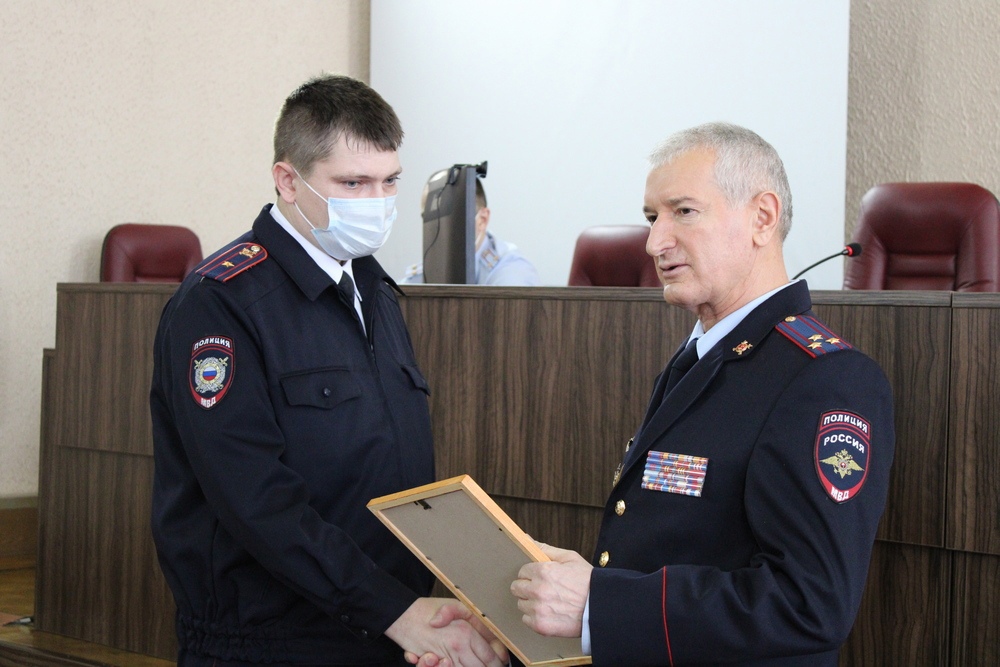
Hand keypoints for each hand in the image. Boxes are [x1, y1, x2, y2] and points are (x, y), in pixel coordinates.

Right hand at [387, 597, 506, 666]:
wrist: (403, 616)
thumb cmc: (429, 610)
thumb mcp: (456, 606)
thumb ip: (476, 619)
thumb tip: (494, 639)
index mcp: (466, 633)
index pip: (490, 656)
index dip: (498, 662)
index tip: (501, 662)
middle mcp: (457, 647)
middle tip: (494, 665)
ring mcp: (445, 658)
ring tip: (479, 663)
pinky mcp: (432, 663)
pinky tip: (453, 662)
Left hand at [510, 542, 592, 637]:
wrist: (601, 607)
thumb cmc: (587, 582)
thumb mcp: (570, 558)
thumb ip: (545, 549)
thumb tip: (527, 539)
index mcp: (543, 572)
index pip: (522, 571)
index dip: (531, 574)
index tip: (540, 578)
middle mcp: (537, 590)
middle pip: (516, 588)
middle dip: (527, 587)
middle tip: (542, 590)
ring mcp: (538, 609)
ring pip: (521, 604)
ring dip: (530, 603)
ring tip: (548, 602)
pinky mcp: (540, 626)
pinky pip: (526, 620)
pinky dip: (535, 617)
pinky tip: (548, 613)